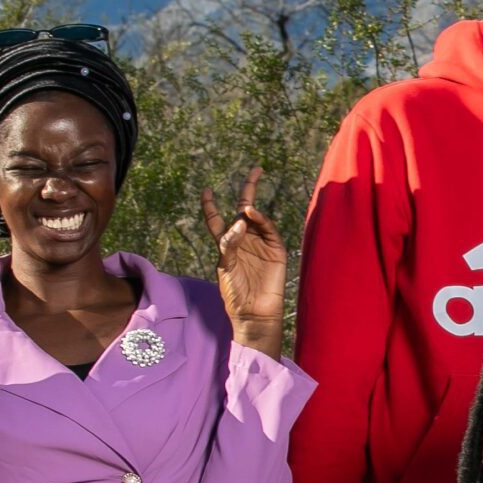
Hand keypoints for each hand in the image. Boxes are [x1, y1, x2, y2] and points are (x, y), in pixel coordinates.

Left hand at [203, 168, 285, 351]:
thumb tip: (238, 221)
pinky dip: (262, 221)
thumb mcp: (225, 268)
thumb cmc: (235, 293)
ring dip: (251, 209)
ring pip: (256, 218)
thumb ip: (229, 244)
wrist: (254, 312)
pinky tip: (253, 216)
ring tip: (245, 207)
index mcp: (226, 244)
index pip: (216, 219)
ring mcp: (261, 244)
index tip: (207, 190)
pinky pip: (269, 230)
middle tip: (256, 170)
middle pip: (243, 210)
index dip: (210, 205)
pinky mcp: (275, 250)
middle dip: (249, 189)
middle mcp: (244, 240)